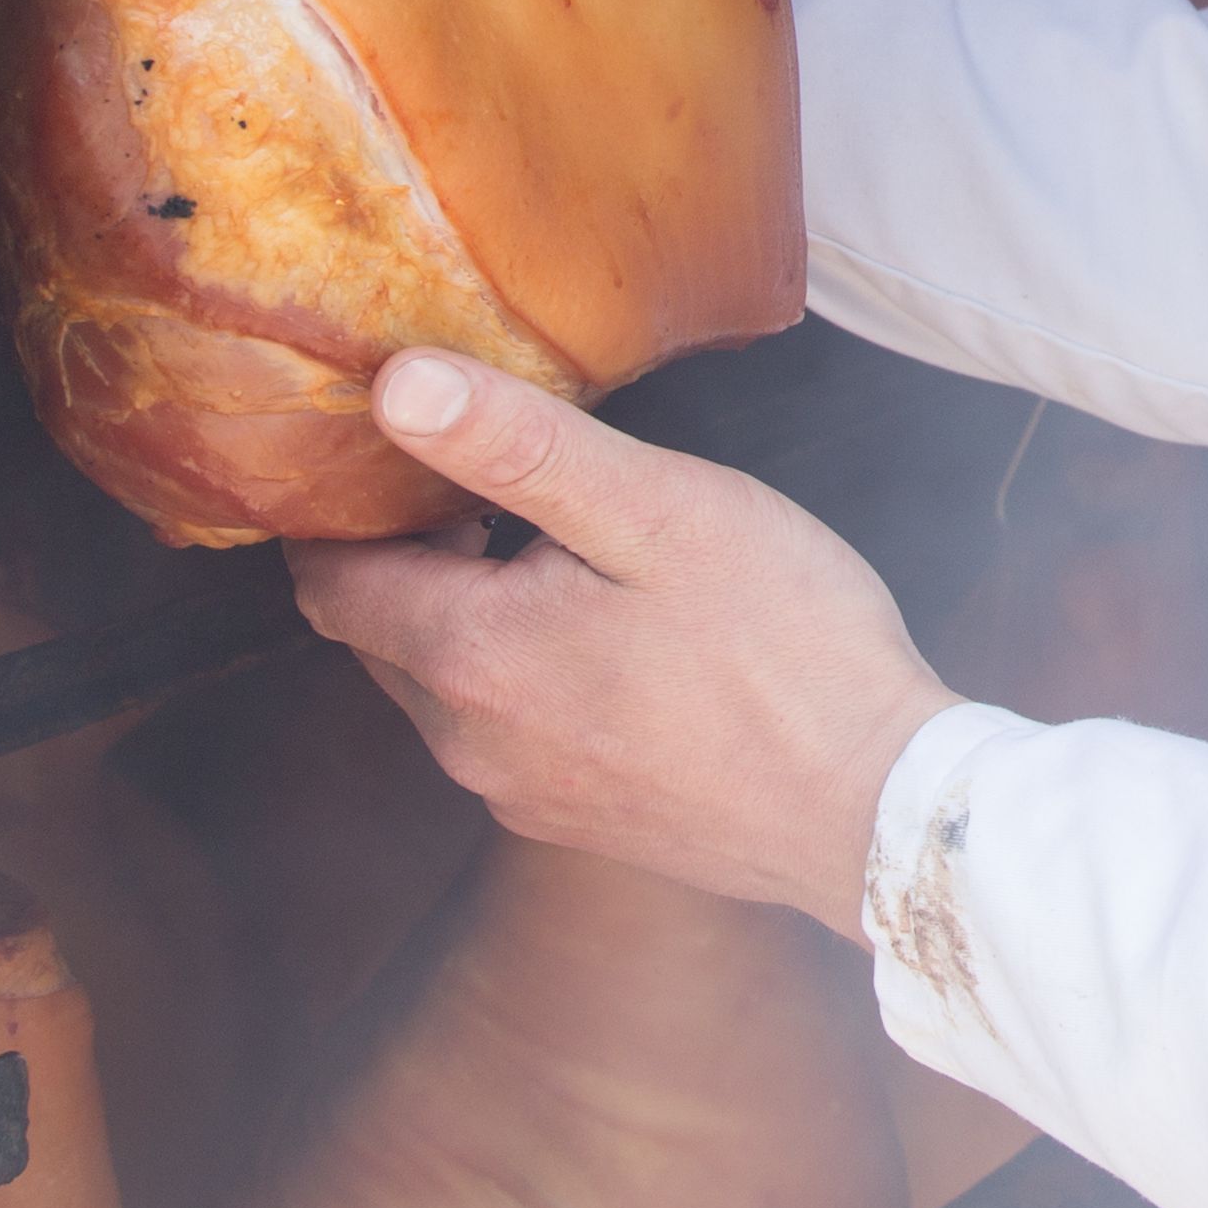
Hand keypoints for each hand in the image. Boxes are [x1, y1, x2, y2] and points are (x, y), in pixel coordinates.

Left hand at [290, 354, 958, 938]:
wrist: (876, 808)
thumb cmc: (783, 645)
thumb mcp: (658, 509)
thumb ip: (519, 447)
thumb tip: (393, 385)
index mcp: (470, 655)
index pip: (331, 577)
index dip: (345, 503)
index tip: (392, 444)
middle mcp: (467, 742)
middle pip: (381, 633)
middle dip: (410, 554)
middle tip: (487, 477)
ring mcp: (522, 794)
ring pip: (447, 686)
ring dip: (475, 612)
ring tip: (566, 547)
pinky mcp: (579, 821)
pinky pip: (511, 731)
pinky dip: (528, 672)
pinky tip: (618, 635)